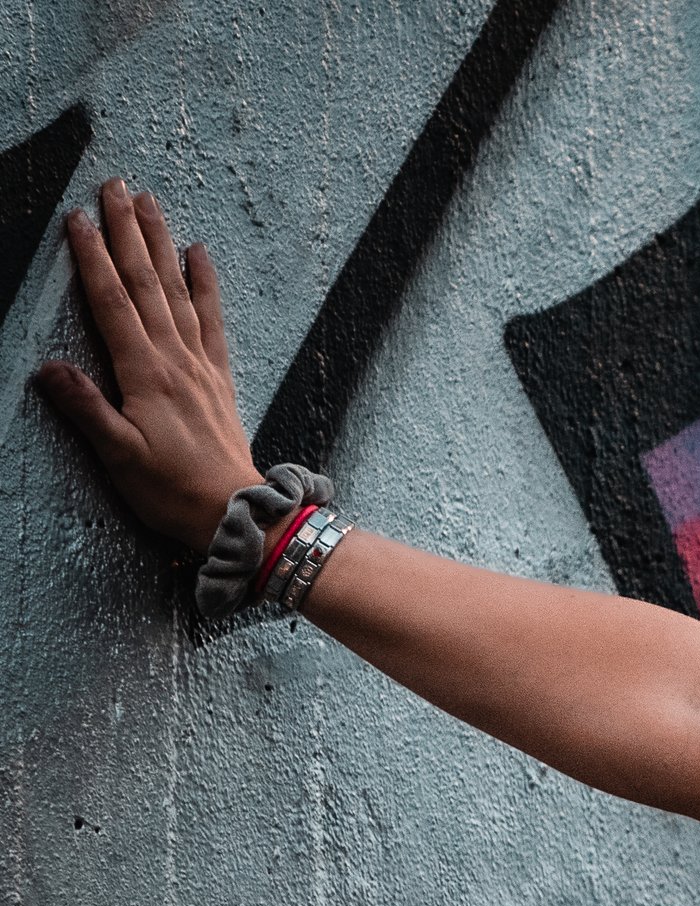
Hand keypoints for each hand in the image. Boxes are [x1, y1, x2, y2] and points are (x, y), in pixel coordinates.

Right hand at [32, 180, 260, 553]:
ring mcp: (200, 365)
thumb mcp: (118, 456)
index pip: (112, 302)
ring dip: (162, 244)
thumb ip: (86, 409)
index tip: (78, 217)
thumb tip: (49, 369)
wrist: (236, 512)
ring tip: (150, 203)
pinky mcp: (218, 377)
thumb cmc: (172, 491)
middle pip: (146, 283)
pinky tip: (200, 254)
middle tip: (115, 186)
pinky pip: (213, 319)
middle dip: (127, 232)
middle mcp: (175, 359)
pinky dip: (205, 284)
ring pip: (177, 291)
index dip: (93, 258)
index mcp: (145, 374)